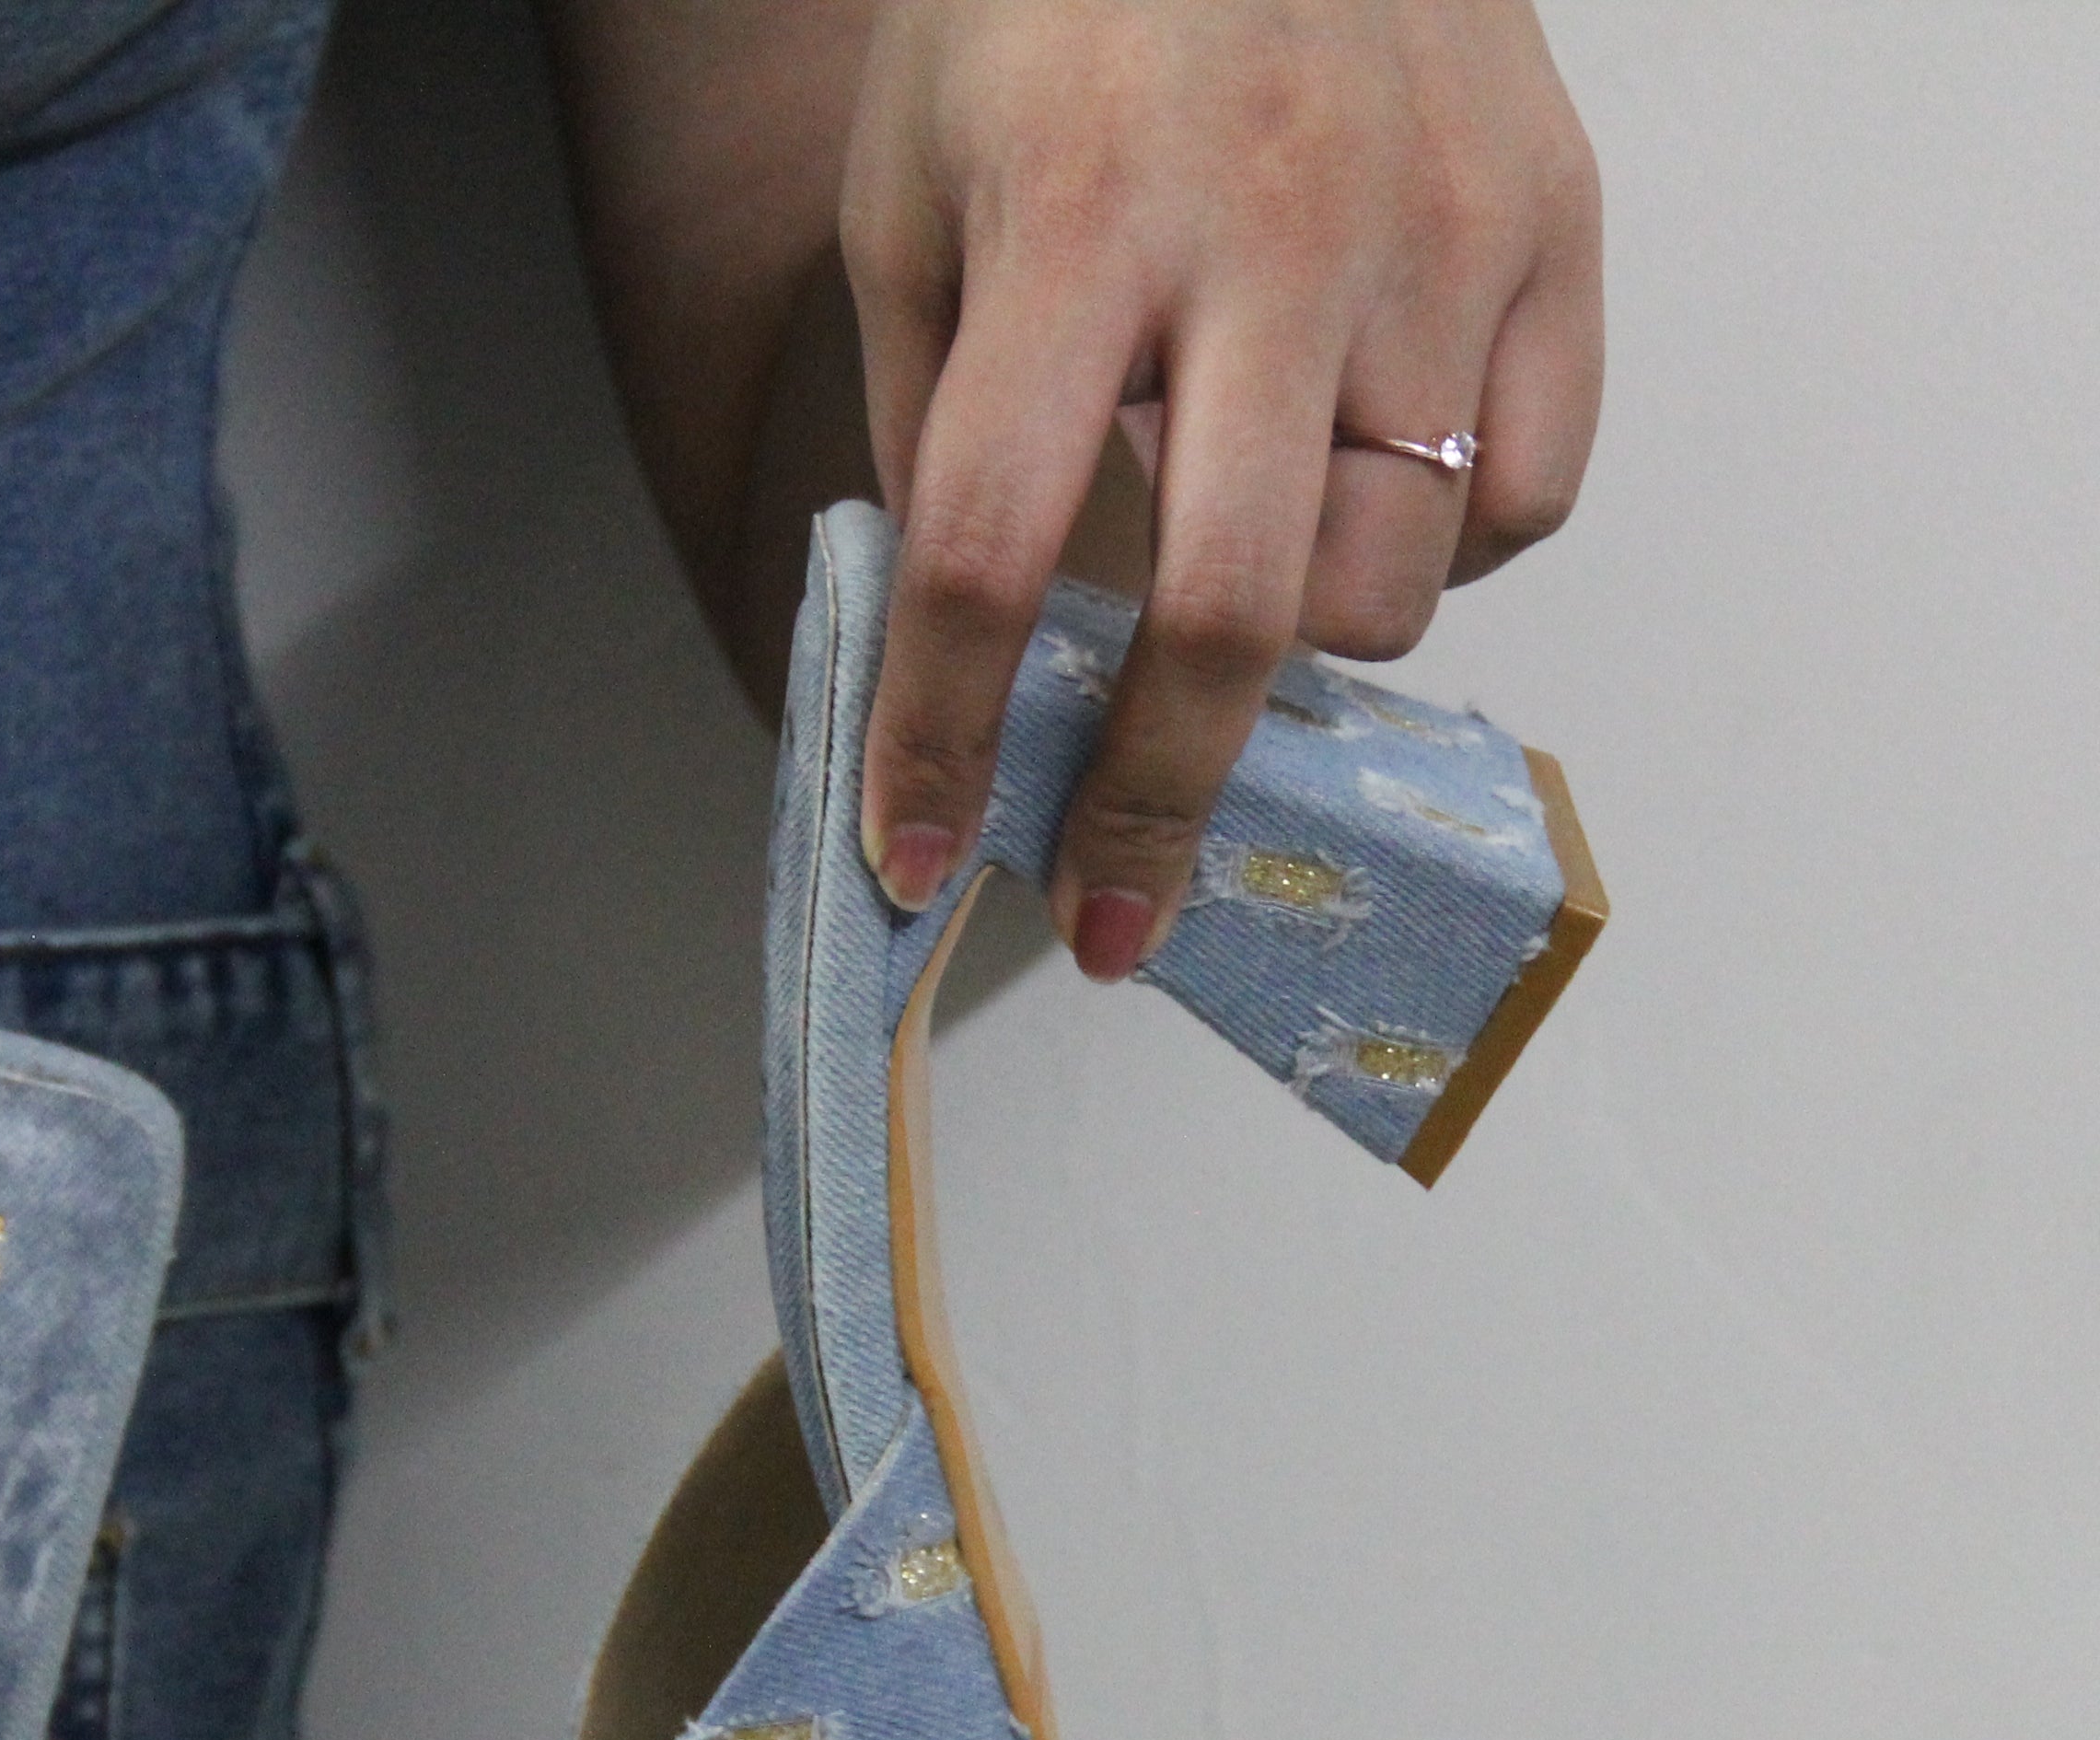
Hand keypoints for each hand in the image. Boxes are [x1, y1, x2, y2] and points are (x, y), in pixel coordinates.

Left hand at [843, 0, 1600, 968]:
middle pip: (1225, 614)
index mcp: (1074, 213)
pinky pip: (1524, 498)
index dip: (946, 736)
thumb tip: (961, 661)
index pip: (988, 543)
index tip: (920, 858)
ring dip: (1295, 645)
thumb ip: (931, 426)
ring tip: (1235, 583)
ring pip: (1389, 578)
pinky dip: (1445, 543)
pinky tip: (1364, 481)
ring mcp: (1441, 227)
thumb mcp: (915, 194)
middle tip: (1103, 912)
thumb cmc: (1055, 14)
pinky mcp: (1562, 221)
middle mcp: (1273, 227)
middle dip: (1150, 806)